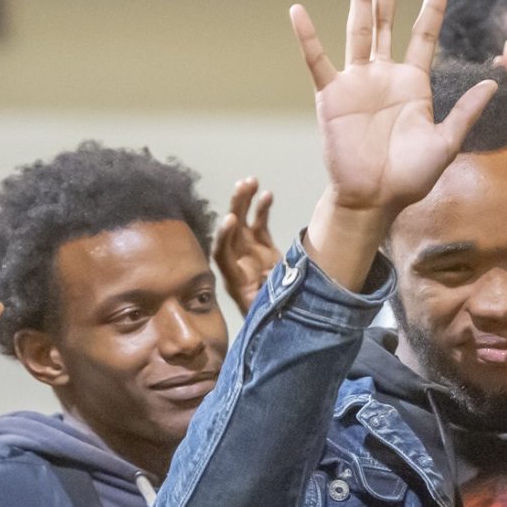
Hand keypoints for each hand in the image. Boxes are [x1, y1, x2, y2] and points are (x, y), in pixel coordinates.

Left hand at [213, 178, 280, 315]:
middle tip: (241, 188)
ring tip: (250, 182)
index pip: (223, 254)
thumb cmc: (273, 322)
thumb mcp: (268, 312)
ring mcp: (251, 255)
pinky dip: (262, 210)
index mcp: (236, 280)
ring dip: (246, 202)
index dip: (225, 237)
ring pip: (245, 223)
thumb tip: (269, 277)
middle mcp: (239, 264)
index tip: (231, 221)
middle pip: (231, 232)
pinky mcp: (265, 251)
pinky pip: (260, 226)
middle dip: (235, 208)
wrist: (282, 325)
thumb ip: (267, 294)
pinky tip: (267, 194)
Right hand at [292, 0, 496, 287]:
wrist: (375, 200)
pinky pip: (318, 61)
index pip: (425, 36)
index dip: (432, 8)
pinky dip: (307, 37)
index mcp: (414, 84)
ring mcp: (357, 82)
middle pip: (387, 23)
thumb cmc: (411, 178)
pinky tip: (299, 11)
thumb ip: (466, 112)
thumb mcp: (446, 143)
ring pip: (359, 31)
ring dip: (360, 0)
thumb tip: (493, 83)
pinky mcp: (332, 96)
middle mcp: (385, 76)